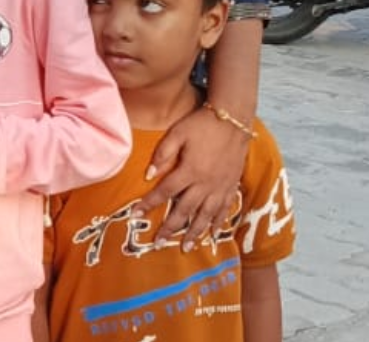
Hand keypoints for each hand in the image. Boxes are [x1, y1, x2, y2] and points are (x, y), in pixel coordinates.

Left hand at [134, 106, 248, 248]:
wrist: (233, 120)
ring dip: (194, 233)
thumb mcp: (177, 133)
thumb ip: (162, 154)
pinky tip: (212, 234)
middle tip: (158, 243)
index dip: (149, 204)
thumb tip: (148, 175)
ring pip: (205, 216)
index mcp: (189, 170)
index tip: (135, 214)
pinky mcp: (232, 186)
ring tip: (185, 248)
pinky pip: (224, 210)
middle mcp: (205, 184)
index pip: (164, 192)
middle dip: (170, 228)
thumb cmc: (201, 124)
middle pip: (184, 210)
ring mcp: (220, 187)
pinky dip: (217, 224)